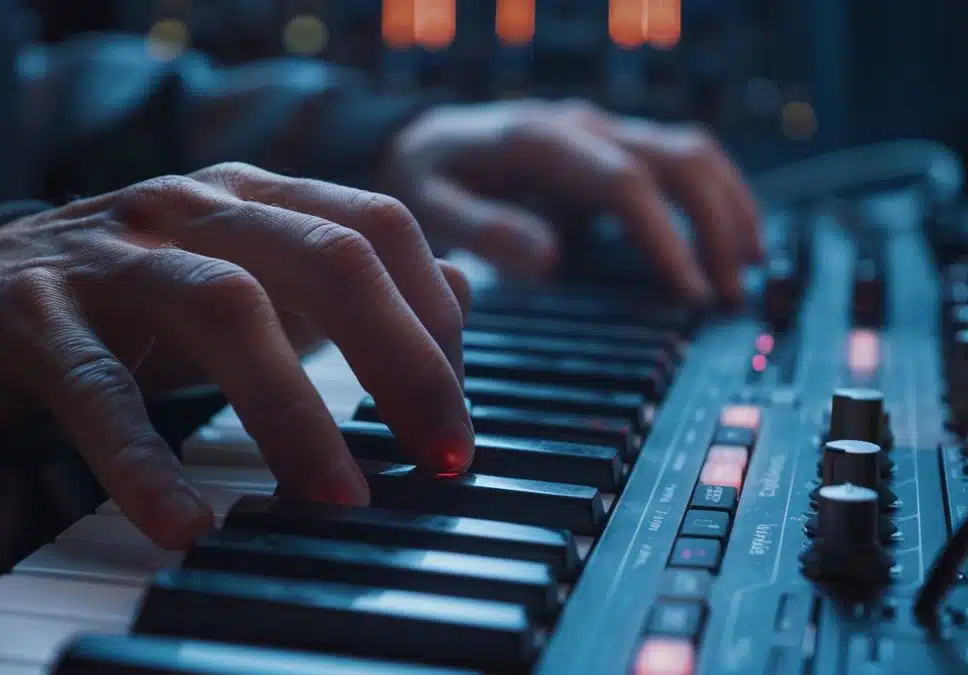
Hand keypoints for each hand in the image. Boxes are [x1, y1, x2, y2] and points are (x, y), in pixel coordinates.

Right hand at [0, 163, 474, 547]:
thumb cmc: (143, 292)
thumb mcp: (254, 271)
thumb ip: (352, 278)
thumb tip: (462, 289)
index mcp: (256, 193)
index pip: (378, 227)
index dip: (436, 321)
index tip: (457, 420)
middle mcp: (193, 206)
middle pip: (327, 256)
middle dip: (403, 362)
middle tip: (439, 459)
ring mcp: (114, 255)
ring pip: (226, 309)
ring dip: (297, 413)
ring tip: (337, 501)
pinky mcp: (37, 317)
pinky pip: (99, 390)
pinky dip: (145, 461)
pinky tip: (184, 523)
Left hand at [381, 100, 761, 303]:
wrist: (420, 141)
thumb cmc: (424, 177)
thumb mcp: (431, 206)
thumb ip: (483, 230)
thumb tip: (549, 262)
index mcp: (541, 141)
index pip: (625, 182)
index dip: (665, 237)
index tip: (688, 292)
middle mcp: (584, 129)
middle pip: (677, 161)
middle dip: (714, 227)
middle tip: (729, 297)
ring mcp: (603, 135)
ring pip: (692, 154)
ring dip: (729, 209)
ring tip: (746, 271)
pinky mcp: (613, 151)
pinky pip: (682, 162)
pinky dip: (716, 197)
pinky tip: (729, 241)